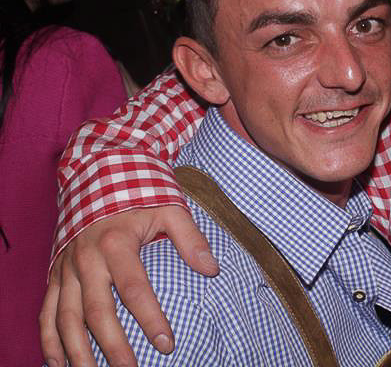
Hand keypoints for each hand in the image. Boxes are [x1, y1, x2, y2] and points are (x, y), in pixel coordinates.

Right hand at [40, 206, 215, 366]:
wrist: (98, 175)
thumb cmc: (140, 194)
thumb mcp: (170, 208)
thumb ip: (191, 238)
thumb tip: (212, 269)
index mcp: (115, 242)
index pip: (134, 288)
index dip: (150, 318)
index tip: (167, 344)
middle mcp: (86, 258)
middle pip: (96, 310)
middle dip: (113, 345)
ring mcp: (66, 268)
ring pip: (65, 318)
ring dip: (77, 351)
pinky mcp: (54, 274)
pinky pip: (46, 312)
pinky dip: (49, 340)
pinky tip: (60, 364)